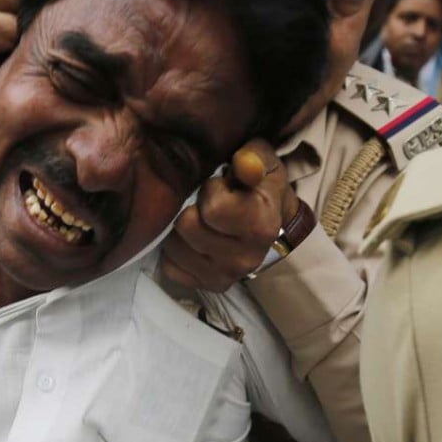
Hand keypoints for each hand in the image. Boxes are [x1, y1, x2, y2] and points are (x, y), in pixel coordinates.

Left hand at [161, 139, 299, 292]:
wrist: (271, 218)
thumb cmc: (260, 183)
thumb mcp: (263, 158)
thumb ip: (253, 156)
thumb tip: (244, 164)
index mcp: (261, 226)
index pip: (214, 209)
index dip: (211, 190)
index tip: (221, 186)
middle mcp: (245, 259)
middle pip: (187, 227)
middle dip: (192, 208)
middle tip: (205, 203)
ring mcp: (226, 276)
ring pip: (174, 248)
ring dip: (180, 230)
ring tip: (198, 220)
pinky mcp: (207, 286)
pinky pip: (171, 267)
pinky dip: (175, 251)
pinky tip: (191, 239)